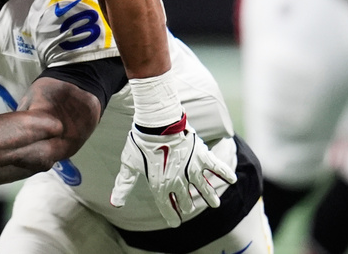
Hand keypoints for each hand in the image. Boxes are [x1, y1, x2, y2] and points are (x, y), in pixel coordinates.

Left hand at [111, 117, 236, 226]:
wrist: (156, 124)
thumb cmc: (140, 143)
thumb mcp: (129, 165)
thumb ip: (124, 185)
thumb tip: (115, 203)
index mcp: (160, 186)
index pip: (167, 208)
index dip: (171, 216)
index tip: (175, 222)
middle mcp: (178, 182)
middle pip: (186, 200)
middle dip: (188, 205)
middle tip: (190, 207)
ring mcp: (192, 170)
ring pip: (204, 189)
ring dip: (210, 197)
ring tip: (215, 203)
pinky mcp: (201, 156)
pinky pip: (217, 167)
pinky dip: (225, 173)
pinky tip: (232, 179)